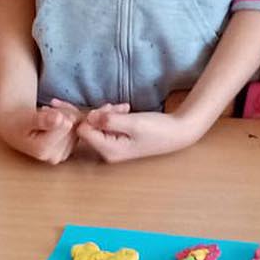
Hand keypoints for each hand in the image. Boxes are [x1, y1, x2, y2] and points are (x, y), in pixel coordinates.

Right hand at [0, 99, 83, 164]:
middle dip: (65, 111)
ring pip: (78, 126)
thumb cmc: (18, 122)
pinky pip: (79, 128)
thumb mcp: (26, 119)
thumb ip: (41, 120)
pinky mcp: (69, 148)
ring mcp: (63, 154)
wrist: (15, 127)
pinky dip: (72, 117)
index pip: (66, 124)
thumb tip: (58, 119)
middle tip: (50, 105)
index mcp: (44, 151)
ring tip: (51, 109)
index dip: (60, 111)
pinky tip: (58, 114)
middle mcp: (55, 156)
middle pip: (73, 126)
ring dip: (68, 112)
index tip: (48, 104)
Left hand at [76, 105, 208, 163]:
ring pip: (97, 125)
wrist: (177, 133)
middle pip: (88, 129)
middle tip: (119, 107)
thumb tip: (88, 116)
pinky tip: (126, 111)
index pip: (83, 131)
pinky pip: (106, 126)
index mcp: (108, 150)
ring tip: (125, 108)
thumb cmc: (157, 129)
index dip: (91, 116)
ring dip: (108, 113)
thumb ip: (108, 120)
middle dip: (100, 114)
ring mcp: (112, 147)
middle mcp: (107, 152)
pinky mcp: (118, 141)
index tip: (108, 108)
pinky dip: (113, 116)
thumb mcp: (132, 123)